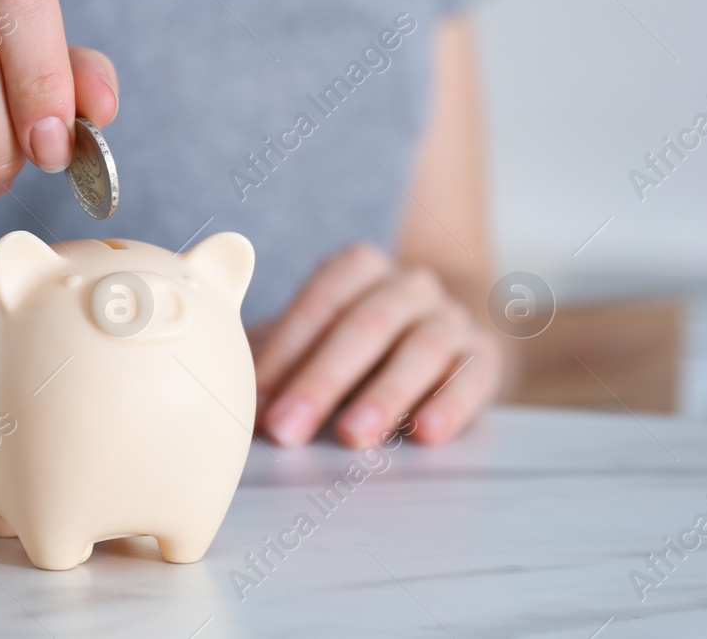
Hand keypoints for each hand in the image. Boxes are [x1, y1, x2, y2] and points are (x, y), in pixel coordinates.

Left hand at [253, 243, 504, 447]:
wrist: (446, 344)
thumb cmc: (358, 347)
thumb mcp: (315, 340)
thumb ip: (275, 356)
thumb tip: (221, 390)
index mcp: (360, 268)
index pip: (322, 299)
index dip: (287, 347)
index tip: (255, 396)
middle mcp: (410, 284)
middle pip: (367, 323)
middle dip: (322, 379)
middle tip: (287, 428)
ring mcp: (453, 318)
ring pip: (422, 347)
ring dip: (385, 394)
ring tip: (352, 438)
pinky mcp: (485, 358)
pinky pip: (472, 376)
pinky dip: (450, 404)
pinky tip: (425, 434)